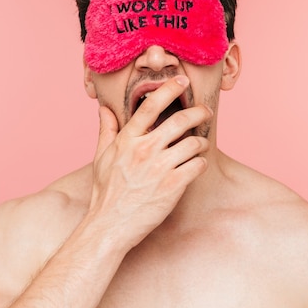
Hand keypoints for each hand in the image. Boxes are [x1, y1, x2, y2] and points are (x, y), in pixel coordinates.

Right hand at [89, 75, 212, 246]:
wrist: (110, 226)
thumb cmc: (105, 192)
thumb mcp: (101, 158)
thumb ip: (106, 131)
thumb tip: (104, 109)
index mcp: (127, 140)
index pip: (150, 106)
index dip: (168, 89)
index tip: (182, 81)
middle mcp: (144, 150)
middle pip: (179, 120)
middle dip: (198, 112)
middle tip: (205, 111)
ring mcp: (159, 168)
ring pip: (193, 143)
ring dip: (201, 142)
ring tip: (200, 145)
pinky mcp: (173, 187)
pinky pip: (197, 166)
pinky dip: (201, 163)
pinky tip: (197, 165)